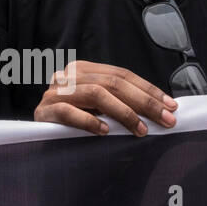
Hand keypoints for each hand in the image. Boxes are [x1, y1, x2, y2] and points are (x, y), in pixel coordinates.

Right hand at [33, 60, 177, 136]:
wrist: (35, 135)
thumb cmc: (72, 121)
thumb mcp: (95, 105)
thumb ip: (116, 101)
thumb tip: (158, 109)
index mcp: (82, 70)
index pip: (120, 74)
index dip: (147, 89)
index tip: (170, 105)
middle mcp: (68, 76)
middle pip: (112, 83)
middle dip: (143, 102)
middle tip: (166, 119)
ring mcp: (55, 92)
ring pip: (95, 94)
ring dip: (123, 112)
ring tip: (141, 130)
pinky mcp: (45, 111)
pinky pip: (69, 112)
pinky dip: (89, 121)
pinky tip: (104, 131)